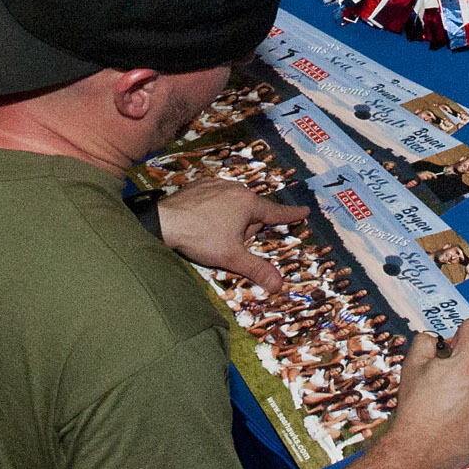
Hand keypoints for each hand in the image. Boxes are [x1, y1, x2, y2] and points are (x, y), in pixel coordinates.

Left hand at [155, 179, 308, 292]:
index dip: (291, 215)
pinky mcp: (200, 184)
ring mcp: (217, 184)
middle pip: (251, 213)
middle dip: (246, 229)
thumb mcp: (231, 257)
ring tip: (213, 234)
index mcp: (248, 203)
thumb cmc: (200, 237)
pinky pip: (217, 198)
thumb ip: (256, 269)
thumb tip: (279, 285)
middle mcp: (235, 188)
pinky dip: (215, 210)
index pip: (275, 212)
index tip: (305, 210)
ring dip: (231, 220)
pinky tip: (203, 222)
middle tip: (230, 242)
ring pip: (234, 205)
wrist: (163, 222)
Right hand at [386, 317, 468, 468]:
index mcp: (468, 363)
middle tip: (465, 354)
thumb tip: (440, 340)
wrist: (420, 453)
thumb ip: (427, 342)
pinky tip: (465, 406)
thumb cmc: (415, 411)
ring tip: (462, 384)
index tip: (455, 342)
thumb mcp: (412, 366)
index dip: (463, 330)